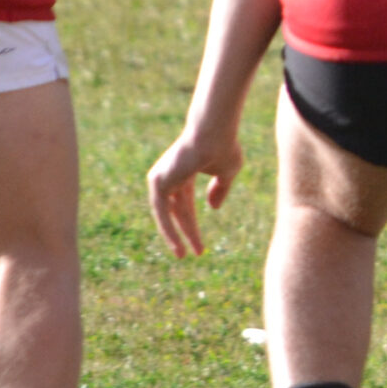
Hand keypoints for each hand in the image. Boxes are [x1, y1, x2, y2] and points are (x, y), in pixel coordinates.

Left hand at [147, 124, 243, 256]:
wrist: (214, 132)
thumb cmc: (223, 146)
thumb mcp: (227, 172)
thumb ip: (220, 189)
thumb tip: (213, 208)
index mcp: (183, 173)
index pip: (185, 206)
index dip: (192, 226)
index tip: (201, 246)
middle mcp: (169, 176)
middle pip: (176, 212)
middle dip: (185, 233)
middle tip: (192, 254)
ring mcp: (161, 179)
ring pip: (166, 215)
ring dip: (174, 237)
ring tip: (183, 255)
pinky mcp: (159, 183)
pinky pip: (162, 213)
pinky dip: (169, 230)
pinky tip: (178, 245)